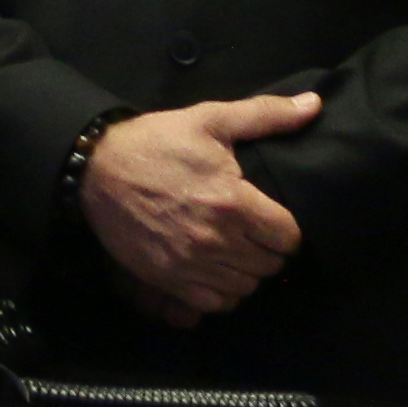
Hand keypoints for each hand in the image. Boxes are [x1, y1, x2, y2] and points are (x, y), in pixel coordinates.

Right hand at [78, 94, 319, 323]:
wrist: (93, 168)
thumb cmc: (154, 143)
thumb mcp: (209, 120)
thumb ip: (265, 115)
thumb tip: (314, 104)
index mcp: (233, 202)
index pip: (288, 238)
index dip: (285, 229)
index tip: (272, 219)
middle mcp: (216, 239)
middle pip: (270, 265)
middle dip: (267, 249)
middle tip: (253, 233)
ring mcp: (190, 263)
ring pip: (245, 286)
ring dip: (246, 271)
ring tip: (234, 252)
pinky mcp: (167, 278)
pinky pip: (215, 302)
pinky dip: (222, 292)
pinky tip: (215, 271)